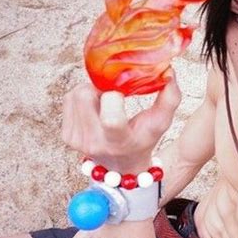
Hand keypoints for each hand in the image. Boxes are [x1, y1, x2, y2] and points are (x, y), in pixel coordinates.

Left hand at [62, 72, 180, 172]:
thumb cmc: (143, 140)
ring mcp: (77, 140)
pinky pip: (69, 100)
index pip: (110, 117)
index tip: (124, 93)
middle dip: (100, 87)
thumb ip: (170, 98)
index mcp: (119, 141)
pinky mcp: (67, 136)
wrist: (122, 166)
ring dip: (92, 90)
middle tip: (114, 91)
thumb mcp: (161, 123)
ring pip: (76, 94)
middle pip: (85, 96)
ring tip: (106, 99)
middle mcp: (94, 143)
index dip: (114, 94)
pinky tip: (96, 106)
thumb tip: (168, 71)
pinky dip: (82, 97)